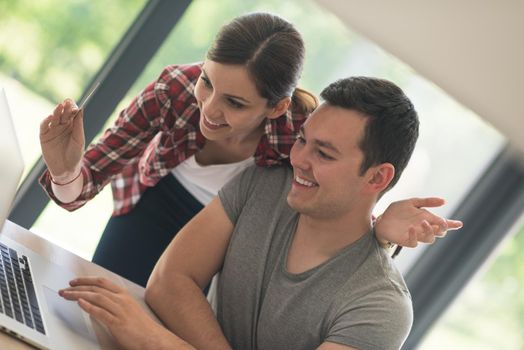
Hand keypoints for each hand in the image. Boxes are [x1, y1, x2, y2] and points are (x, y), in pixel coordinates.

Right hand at [40, 99, 84, 180]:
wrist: (66, 169)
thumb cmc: (75, 155)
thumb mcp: (79, 139)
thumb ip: (79, 126)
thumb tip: (81, 110)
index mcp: (73, 126)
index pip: (72, 113)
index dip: (73, 108)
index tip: (75, 105)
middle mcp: (63, 126)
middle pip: (63, 113)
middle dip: (65, 108)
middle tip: (67, 102)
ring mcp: (53, 130)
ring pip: (54, 118)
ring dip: (56, 111)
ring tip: (60, 106)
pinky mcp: (44, 136)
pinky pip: (44, 126)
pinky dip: (46, 121)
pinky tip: (50, 117)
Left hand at [59, 277, 182, 349]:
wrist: (152, 338)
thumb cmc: (140, 326)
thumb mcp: (126, 310)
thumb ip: (112, 305)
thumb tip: (94, 303)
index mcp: (123, 295)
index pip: (102, 282)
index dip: (86, 280)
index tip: (74, 282)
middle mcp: (121, 299)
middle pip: (96, 288)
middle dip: (78, 287)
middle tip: (65, 289)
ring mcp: (120, 310)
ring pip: (96, 297)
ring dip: (79, 295)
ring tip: (66, 295)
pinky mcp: (118, 322)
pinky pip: (101, 312)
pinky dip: (89, 306)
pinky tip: (80, 303)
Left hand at [375, 197, 462, 247]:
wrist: (382, 218)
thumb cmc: (398, 211)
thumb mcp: (412, 202)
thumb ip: (427, 202)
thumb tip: (444, 201)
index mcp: (427, 219)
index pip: (443, 224)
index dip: (452, 225)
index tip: (459, 224)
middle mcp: (423, 229)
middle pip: (440, 233)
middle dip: (443, 228)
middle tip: (441, 222)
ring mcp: (415, 236)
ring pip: (429, 239)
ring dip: (429, 231)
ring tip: (423, 222)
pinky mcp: (406, 240)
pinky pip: (414, 243)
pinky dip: (414, 236)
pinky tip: (411, 228)